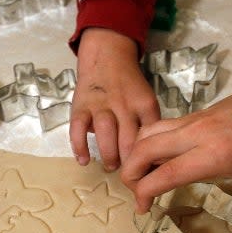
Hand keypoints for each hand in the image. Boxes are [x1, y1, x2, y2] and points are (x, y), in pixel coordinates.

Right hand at [70, 28, 158, 170]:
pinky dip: (79, 146)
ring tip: (112, 167)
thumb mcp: (146, 99)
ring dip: (109, 154)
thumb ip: (148, 124)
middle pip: (128, 138)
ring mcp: (100, 106)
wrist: (107, 57)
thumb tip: (153, 156)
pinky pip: (78, 129)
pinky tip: (84, 160)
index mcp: (143, 104)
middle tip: (130, 176)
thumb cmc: (128, 85)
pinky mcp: (81, 107)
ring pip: (106, 133)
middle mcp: (122, 105)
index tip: (150, 172)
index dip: (151, 156)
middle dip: (130, 162)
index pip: (151, 135)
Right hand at [120, 50, 231, 232]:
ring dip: (135, 156)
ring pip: (145, 134)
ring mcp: (191, 121)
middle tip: (138, 194)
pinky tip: (158, 159)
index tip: (143, 209)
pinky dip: (147, 144)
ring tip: (143, 176)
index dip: (143, 193)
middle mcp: (195, 135)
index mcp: (214, 154)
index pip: (163, 174)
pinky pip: (157, 128)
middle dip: (130, 176)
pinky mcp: (192, 115)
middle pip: (142, 151)